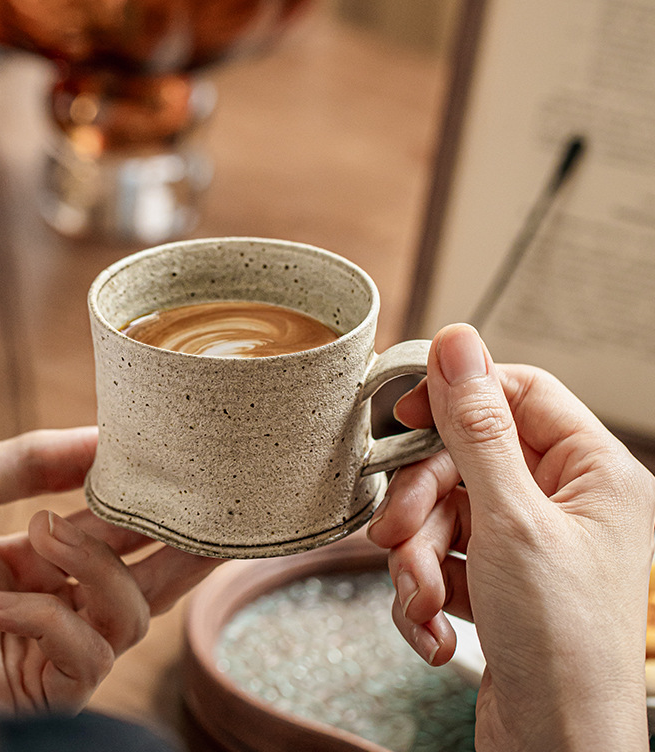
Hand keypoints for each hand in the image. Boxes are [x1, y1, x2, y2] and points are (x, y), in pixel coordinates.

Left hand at [0, 427, 222, 715]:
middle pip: (152, 582)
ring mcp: (56, 653)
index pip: (119, 536)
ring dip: (98, 566)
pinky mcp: (49, 693)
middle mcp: (58, 605)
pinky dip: (44, 617)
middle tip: (218, 515)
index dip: (153, 510)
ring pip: (132, 614)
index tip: (185, 475)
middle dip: (187, 549)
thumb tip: (108, 436)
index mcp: (40, 561)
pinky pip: (87, 653)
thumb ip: (38, 457)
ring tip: (46, 532)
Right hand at [367, 324, 653, 750]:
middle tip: (393, 532)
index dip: (458, 396)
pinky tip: (435, 630)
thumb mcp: (511, 519)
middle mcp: (563, 503)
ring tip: (422, 600)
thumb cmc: (561, 643)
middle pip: (467, 460)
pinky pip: (445, 559)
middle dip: (422, 502)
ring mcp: (529, 546)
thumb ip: (476, 427)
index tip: (404, 414)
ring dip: (418, 557)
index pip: (518, 394)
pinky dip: (428, 591)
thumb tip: (457, 342)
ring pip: (446, 513)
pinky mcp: (499, 584)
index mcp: (592, 473)